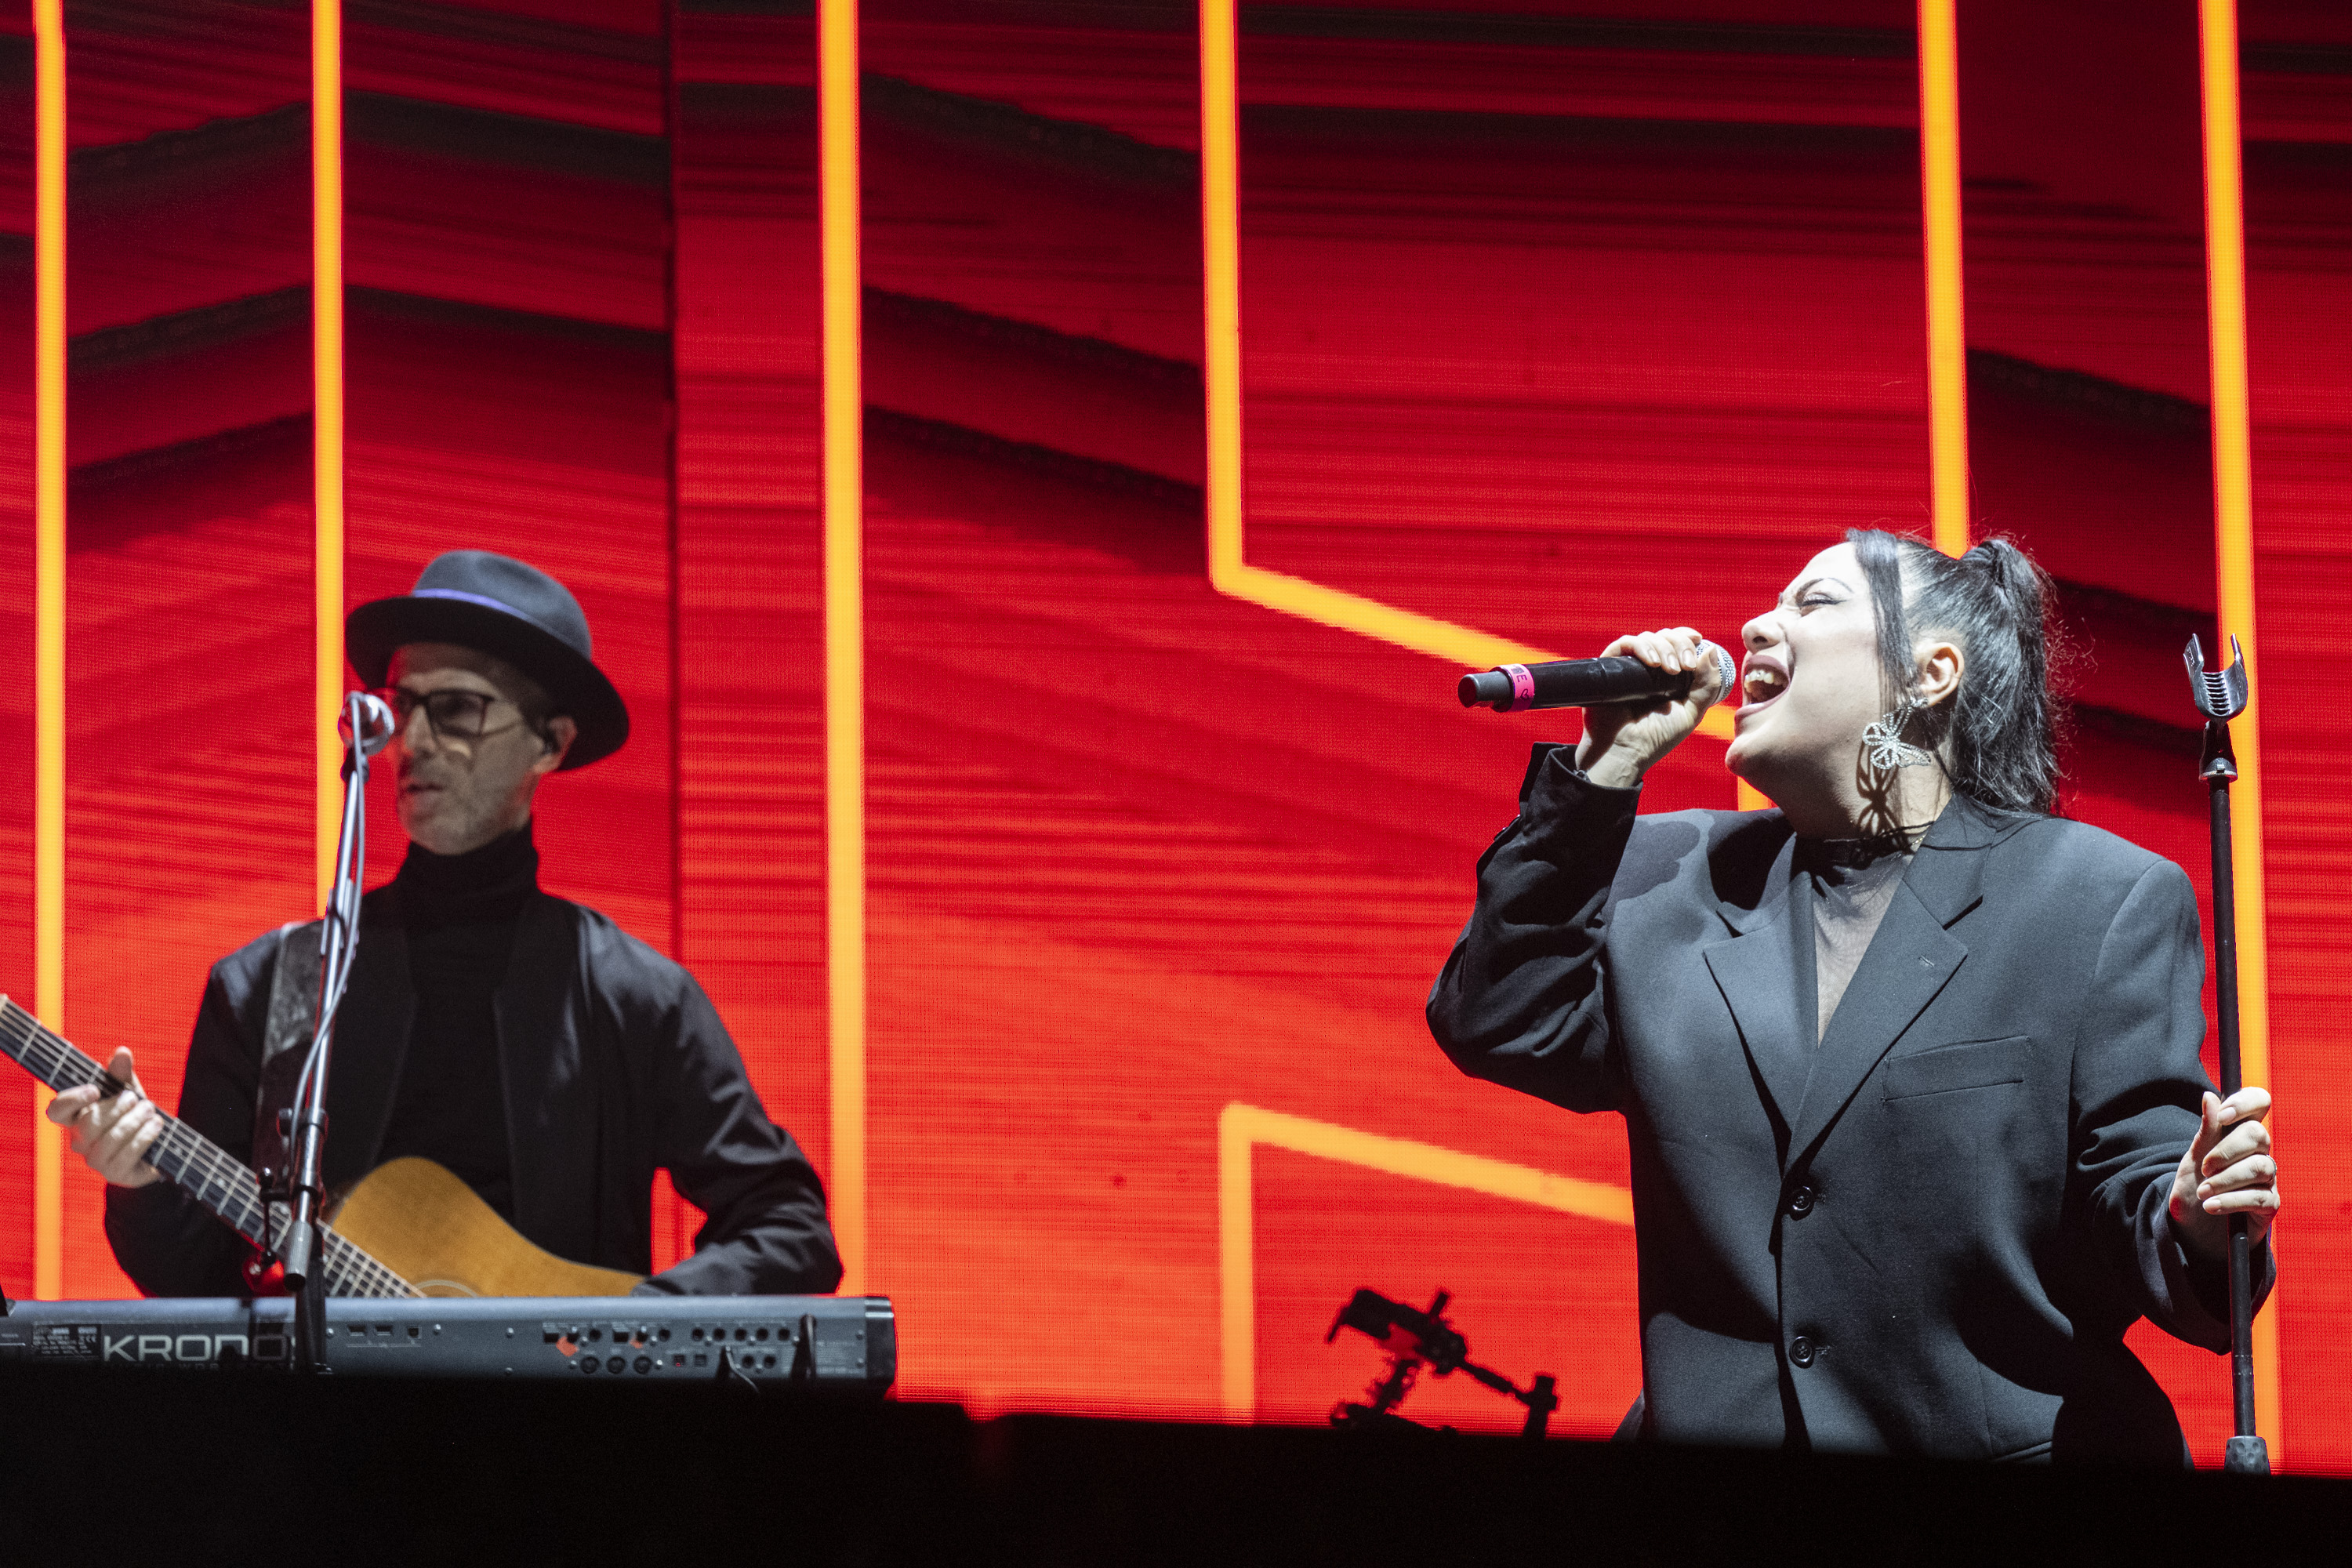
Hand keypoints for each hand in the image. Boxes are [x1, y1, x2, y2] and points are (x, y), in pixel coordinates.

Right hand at [45, 1047, 162, 1188]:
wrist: (157, 1144)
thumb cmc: (133, 1114)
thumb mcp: (129, 1090)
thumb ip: (122, 1073)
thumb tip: (122, 1051)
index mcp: (76, 1119)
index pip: (56, 1111)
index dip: (71, 1100)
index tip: (94, 1090)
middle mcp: (80, 1142)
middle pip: (88, 1124)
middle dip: (116, 1108)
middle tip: (136, 1099)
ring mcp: (96, 1161)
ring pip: (108, 1140)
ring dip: (133, 1121)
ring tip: (150, 1111)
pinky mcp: (115, 1174)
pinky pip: (127, 1155)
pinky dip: (144, 1136)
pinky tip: (157, 1125)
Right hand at [1573, 627, 1727, 788]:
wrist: (1626, 751)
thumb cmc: (1656, 737)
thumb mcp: (1692, 712)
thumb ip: (1707, 685)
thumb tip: (1710, 650)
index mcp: (1667, 675)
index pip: (1676, 643)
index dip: (1687, 636)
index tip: (1698, 640)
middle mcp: (1647, 668)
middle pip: (1665, 636)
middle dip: (1680, 644)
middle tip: (1686, 666)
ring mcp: (1629, 666)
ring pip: (1648, 637)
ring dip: (1665, 648)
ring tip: (1671, 671)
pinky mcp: (1609, 666)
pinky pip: (1625, 643)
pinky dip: (1642, 647)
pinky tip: (1652, 664)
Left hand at [2168, 1087, 2276, 1263]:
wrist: (2192, 1228)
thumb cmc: (2194, 1187)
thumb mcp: (2193, 1157)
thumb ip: (2206, 1130)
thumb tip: (2209, 1095)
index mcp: (2239, 1132)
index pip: (2259, 1102)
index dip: (2245, 1103)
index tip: (2223, 1116)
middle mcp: (2259, 1152)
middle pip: (2258, 1135)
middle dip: (2226, 1150)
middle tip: (2203, 1168)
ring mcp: (2267, 1178)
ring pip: (2259, 1167)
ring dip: (2225, 1180)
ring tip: (2202, 1193)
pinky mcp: (2269, 1204)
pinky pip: (2259, 1197)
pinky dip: (2230, 1201)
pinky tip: (2211, 1206)